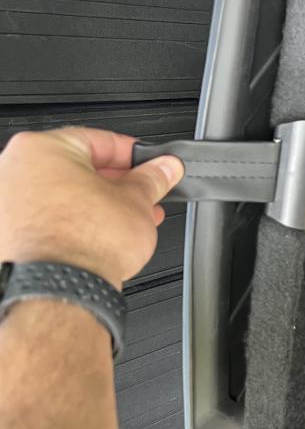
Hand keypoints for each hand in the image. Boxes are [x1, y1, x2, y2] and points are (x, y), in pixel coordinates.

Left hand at [0, 128, 183, 289]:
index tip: (150, 165)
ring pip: (59, 194)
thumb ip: (152, 179)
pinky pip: (45, 218)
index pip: (97, 140)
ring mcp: (4, 204)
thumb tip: (165, 168)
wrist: (58, 288)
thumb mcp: (136, 202)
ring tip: (127, 219)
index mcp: (40, 148)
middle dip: (115, 183)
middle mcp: (12, 170)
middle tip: (143, 193)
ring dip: (96, 204)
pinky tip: (99, 235)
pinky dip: (72, 222)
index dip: (132, 154)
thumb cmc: (83, 241)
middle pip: (75, 168)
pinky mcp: (5, 234)